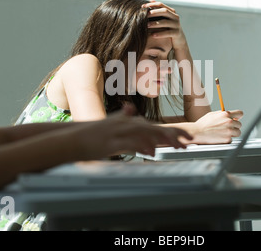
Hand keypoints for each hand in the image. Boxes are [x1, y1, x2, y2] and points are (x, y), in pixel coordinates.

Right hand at [74, 103, 192, 157]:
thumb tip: (129, 109)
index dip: (172, 131)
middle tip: (190, 141)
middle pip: (155, 128)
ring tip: (179, 146)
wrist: (70, 138)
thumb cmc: (89, 134)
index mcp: (127, 123)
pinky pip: (130, 143)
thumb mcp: (108, 123)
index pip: (154, 126)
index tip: (185, 137)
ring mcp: (118, 132)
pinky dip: (142, 146)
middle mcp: (125, 125)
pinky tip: (152, 152)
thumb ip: (120, 116)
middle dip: (174, 134)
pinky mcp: (111, 141)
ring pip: (146, 133)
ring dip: (163, 139)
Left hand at [142, 0, 187, 50]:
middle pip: (164, 11)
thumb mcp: (164, 19)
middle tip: (145, 15)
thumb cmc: (168, 28)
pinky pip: (168, 33)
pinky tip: (152, 35)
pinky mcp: (177, 33)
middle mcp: (175, 17)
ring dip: (155, 23)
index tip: (142, 6)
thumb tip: (148, 2)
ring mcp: (177, 25)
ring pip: (165, 22)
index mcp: (171, 12)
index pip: (161, 5)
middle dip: (154, 12)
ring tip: (146, 25)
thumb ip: (158, 12)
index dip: (152, 4)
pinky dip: (160, 34)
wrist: (179, 40)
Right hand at [192, 110, 242, 143]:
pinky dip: (227, 140)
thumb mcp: (213, 114)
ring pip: (238, 132)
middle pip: (239, 124)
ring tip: (223, 133)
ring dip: (233, 133)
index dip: (238, 117)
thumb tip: (230, 115)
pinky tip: (219, 137)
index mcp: (226, 114)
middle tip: (226, 128)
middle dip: (234, 126)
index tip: (236, 119)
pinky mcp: (227, 139)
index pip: (240, 113)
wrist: (197, 133)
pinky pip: (231, 139)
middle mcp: (229, 122)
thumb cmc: (203, 124)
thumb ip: (223, 114)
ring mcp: (229, 131)